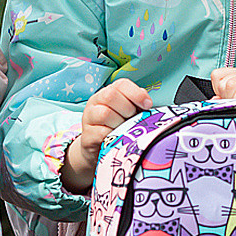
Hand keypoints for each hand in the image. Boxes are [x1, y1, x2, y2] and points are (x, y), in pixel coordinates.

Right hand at [61, 77, 153, 194]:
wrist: (97, 151)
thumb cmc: (116, 129)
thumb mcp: (128, 115)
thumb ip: (137, 105)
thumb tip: (148, 102)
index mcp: (107, 93)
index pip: (121, 84)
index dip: (136, 93)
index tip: (147, 105)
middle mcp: (96, 102)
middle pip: (111, 95)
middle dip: (127, 108)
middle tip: (132, 120)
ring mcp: (89, 118)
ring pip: (105, 113)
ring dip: (120, 123)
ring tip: (124, 130)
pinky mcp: (87, 136)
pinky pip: (101, 133)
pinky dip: (113, 136)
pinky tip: (117, 139)